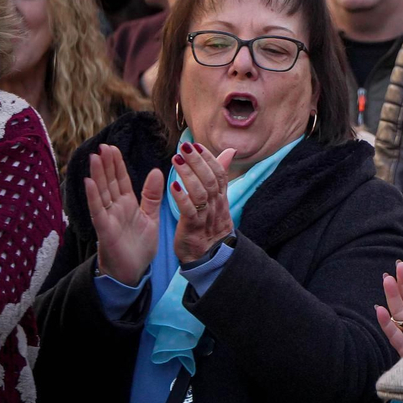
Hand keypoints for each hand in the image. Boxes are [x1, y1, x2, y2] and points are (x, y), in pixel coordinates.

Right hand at [85, 144, 163, 285]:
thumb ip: (152, 196)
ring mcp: (108, 217)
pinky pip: (98, 210)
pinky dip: (93, 196)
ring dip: (97, 175)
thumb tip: (156, 171)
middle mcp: (115, 208)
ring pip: (102, 192)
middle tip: (103, 145)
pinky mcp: (104, 229)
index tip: (113, 148)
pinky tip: (89, 182)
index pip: (121, 180)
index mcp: (127, 204)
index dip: (116, 164)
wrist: (134, 271)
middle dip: (106, 164)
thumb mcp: (151, 217)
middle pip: (109, 182)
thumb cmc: (139, 246)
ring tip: (94, 157)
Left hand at [171, 142, 236, 263]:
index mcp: (221, 197)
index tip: (196, 145)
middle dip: (198, 162)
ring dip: (188, 174)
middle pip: (210, 179)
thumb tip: (230, 151)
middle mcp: (216, 205)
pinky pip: (190, 210)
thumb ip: (220, 176)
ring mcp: (206, 216)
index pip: (219, 173)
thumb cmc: (210, 225)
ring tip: (176, 160)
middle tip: (184, 147)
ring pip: (200, 192)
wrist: (210, 257)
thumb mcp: (218, 199)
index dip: (209, 158)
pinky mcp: (194, 227)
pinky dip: (182, 197)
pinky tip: (173, 185)